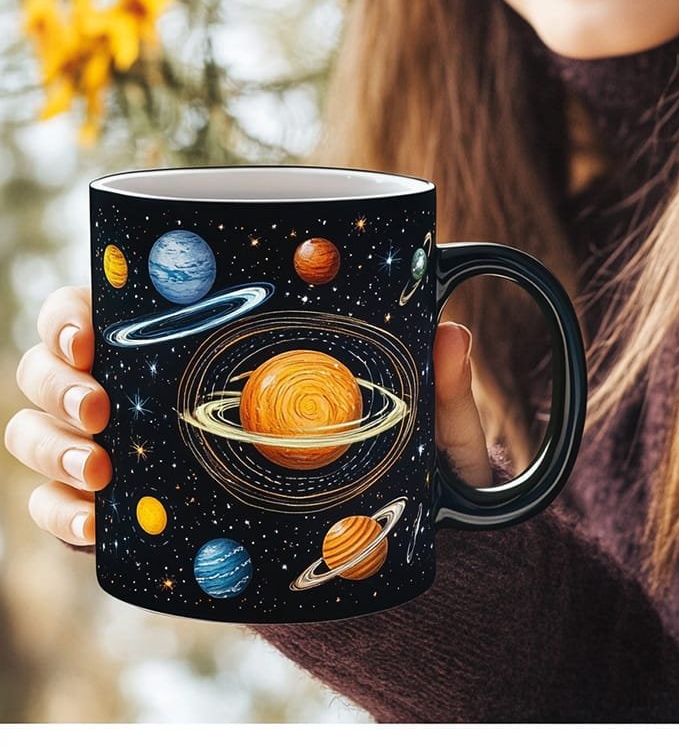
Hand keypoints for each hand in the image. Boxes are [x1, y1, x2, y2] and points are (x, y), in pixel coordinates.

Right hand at [4, 287, 491, 547]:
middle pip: (64, 366)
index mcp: (209, 348)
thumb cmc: (396, 470)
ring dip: (49, 444)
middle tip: (96, 401)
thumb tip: (453, 334)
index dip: (78, 308)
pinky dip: (59, 517)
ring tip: (97, 472)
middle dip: (54, 378)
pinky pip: (67, 513)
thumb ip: (445, 392)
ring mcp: (143, 455)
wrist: (379, 547)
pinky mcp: (141, 517)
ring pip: (49, 433)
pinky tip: (93, 525)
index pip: (118, 309)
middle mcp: (160, 394)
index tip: (89, 325)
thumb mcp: (428, 433)